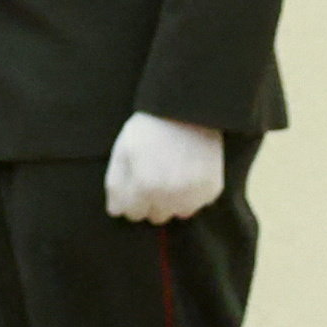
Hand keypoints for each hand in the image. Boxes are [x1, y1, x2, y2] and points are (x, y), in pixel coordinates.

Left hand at [103, 113, 226, 223]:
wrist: (188, 110)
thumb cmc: (150, 128)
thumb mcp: (122, 151)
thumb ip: (115, 184)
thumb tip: (116, 211)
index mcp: (144, 187)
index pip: (132, 214)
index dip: (132, 198)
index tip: (136, 183)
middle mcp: (169, 196)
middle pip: (155, 216)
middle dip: (152, 201)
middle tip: (155, 176)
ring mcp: (192, 195)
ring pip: (177, 213)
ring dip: (173, 200)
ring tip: (173, 174)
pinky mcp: (211, 190)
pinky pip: (198, 203)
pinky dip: (192, 193)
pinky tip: (189, 172)